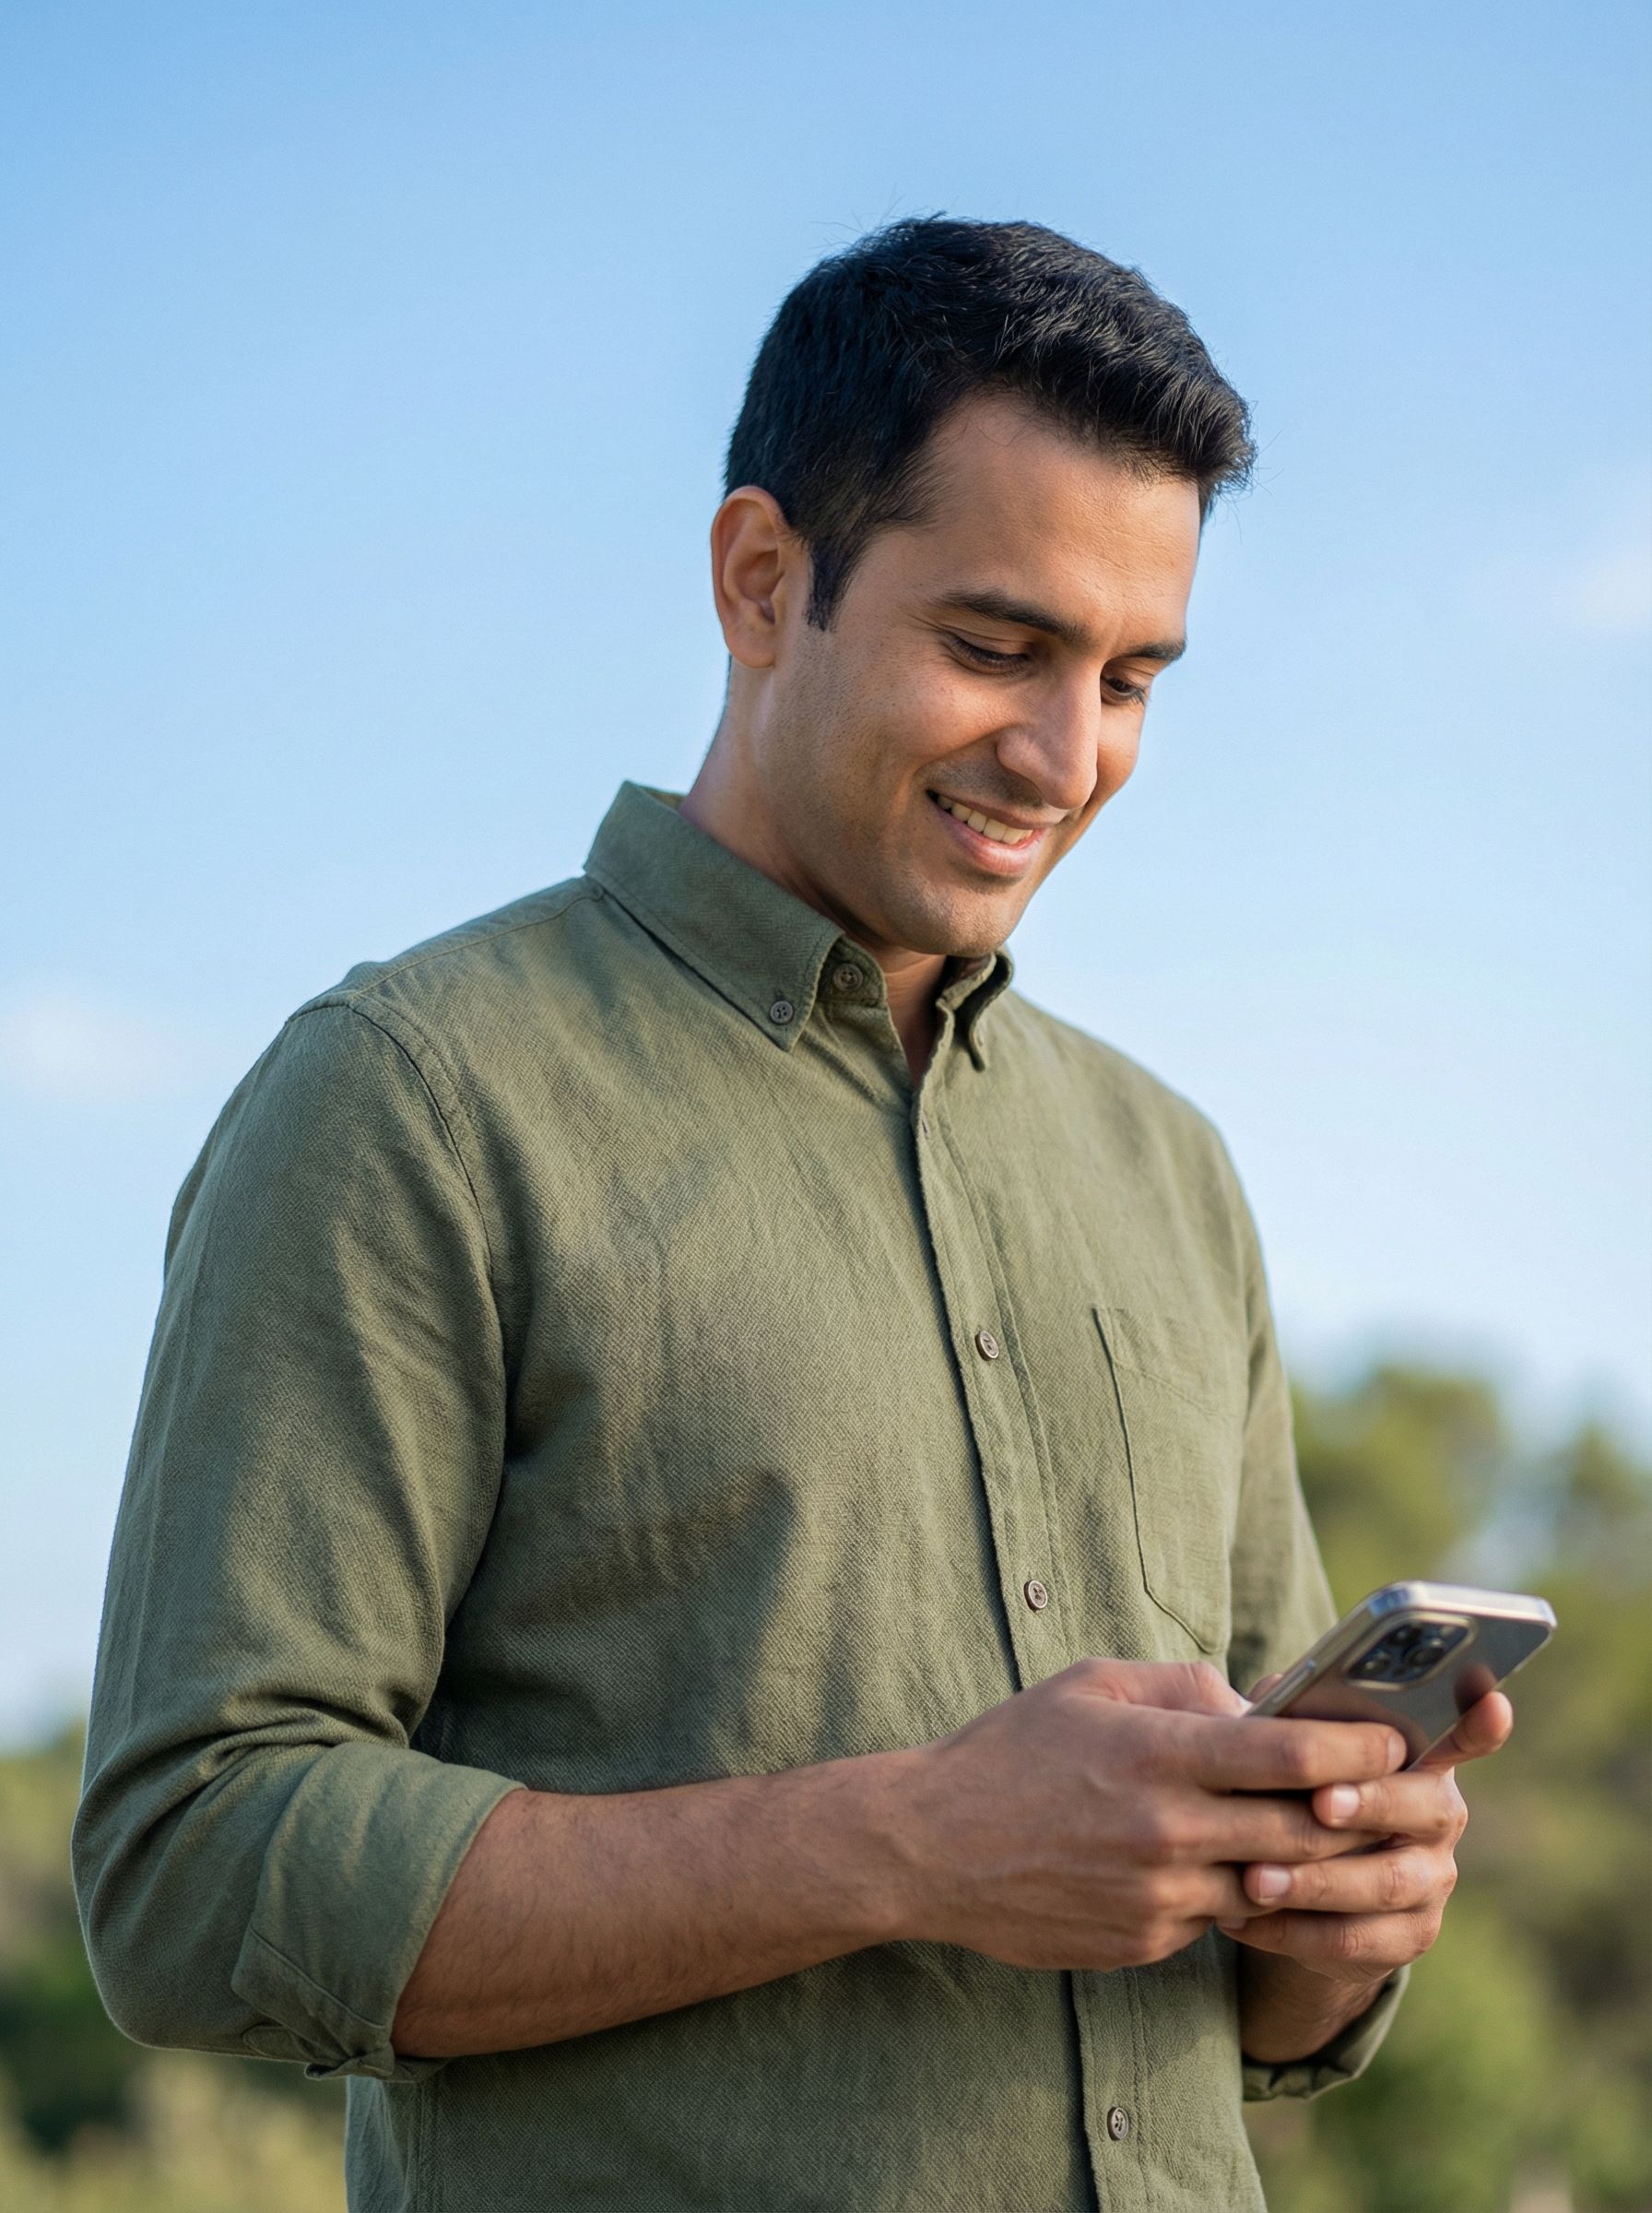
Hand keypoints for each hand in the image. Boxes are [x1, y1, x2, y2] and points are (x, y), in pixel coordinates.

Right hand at [899, 1658, 1405, 1973]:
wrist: (931, 1847)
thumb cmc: (1013, 1750)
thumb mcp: (1092, 1686)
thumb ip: (1183, 1686)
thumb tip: (1257, 1703)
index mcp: (1157, 1752)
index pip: (1291, 1754)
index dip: (1357, 1748)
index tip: (1393, 1741)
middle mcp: (1167, 1829)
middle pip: (1304, 1829)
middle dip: (1356, 1812)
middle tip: (1390, 1795)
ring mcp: (1158, 1895)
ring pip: (1271, 1884)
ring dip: (1303, 1862)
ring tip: (1324, 1834)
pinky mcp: (1145, 1942)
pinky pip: (1217, 1918)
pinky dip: (1234, 1892)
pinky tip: (1229, 1867)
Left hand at [1218, 1688, 1513, 1994]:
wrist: (1301, 1886)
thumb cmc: (1293, 1786)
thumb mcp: (1288, 1744)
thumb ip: (1290, 1716)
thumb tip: (1268, 1699)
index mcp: (1419, 1756)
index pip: (1465, 1734)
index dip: (1482, 1722)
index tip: (1492, 1703)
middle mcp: (1438, 1817)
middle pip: (1422, 1809)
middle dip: (1370, 1804)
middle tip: (1320, 1802)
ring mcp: (1430, 1882)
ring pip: (1383, 1884)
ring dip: (1315, 1882)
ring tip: (1255, 1878)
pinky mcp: (1405, 1938)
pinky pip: (1353, 1941)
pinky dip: (1291, 1931)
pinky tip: (1240, 1916)